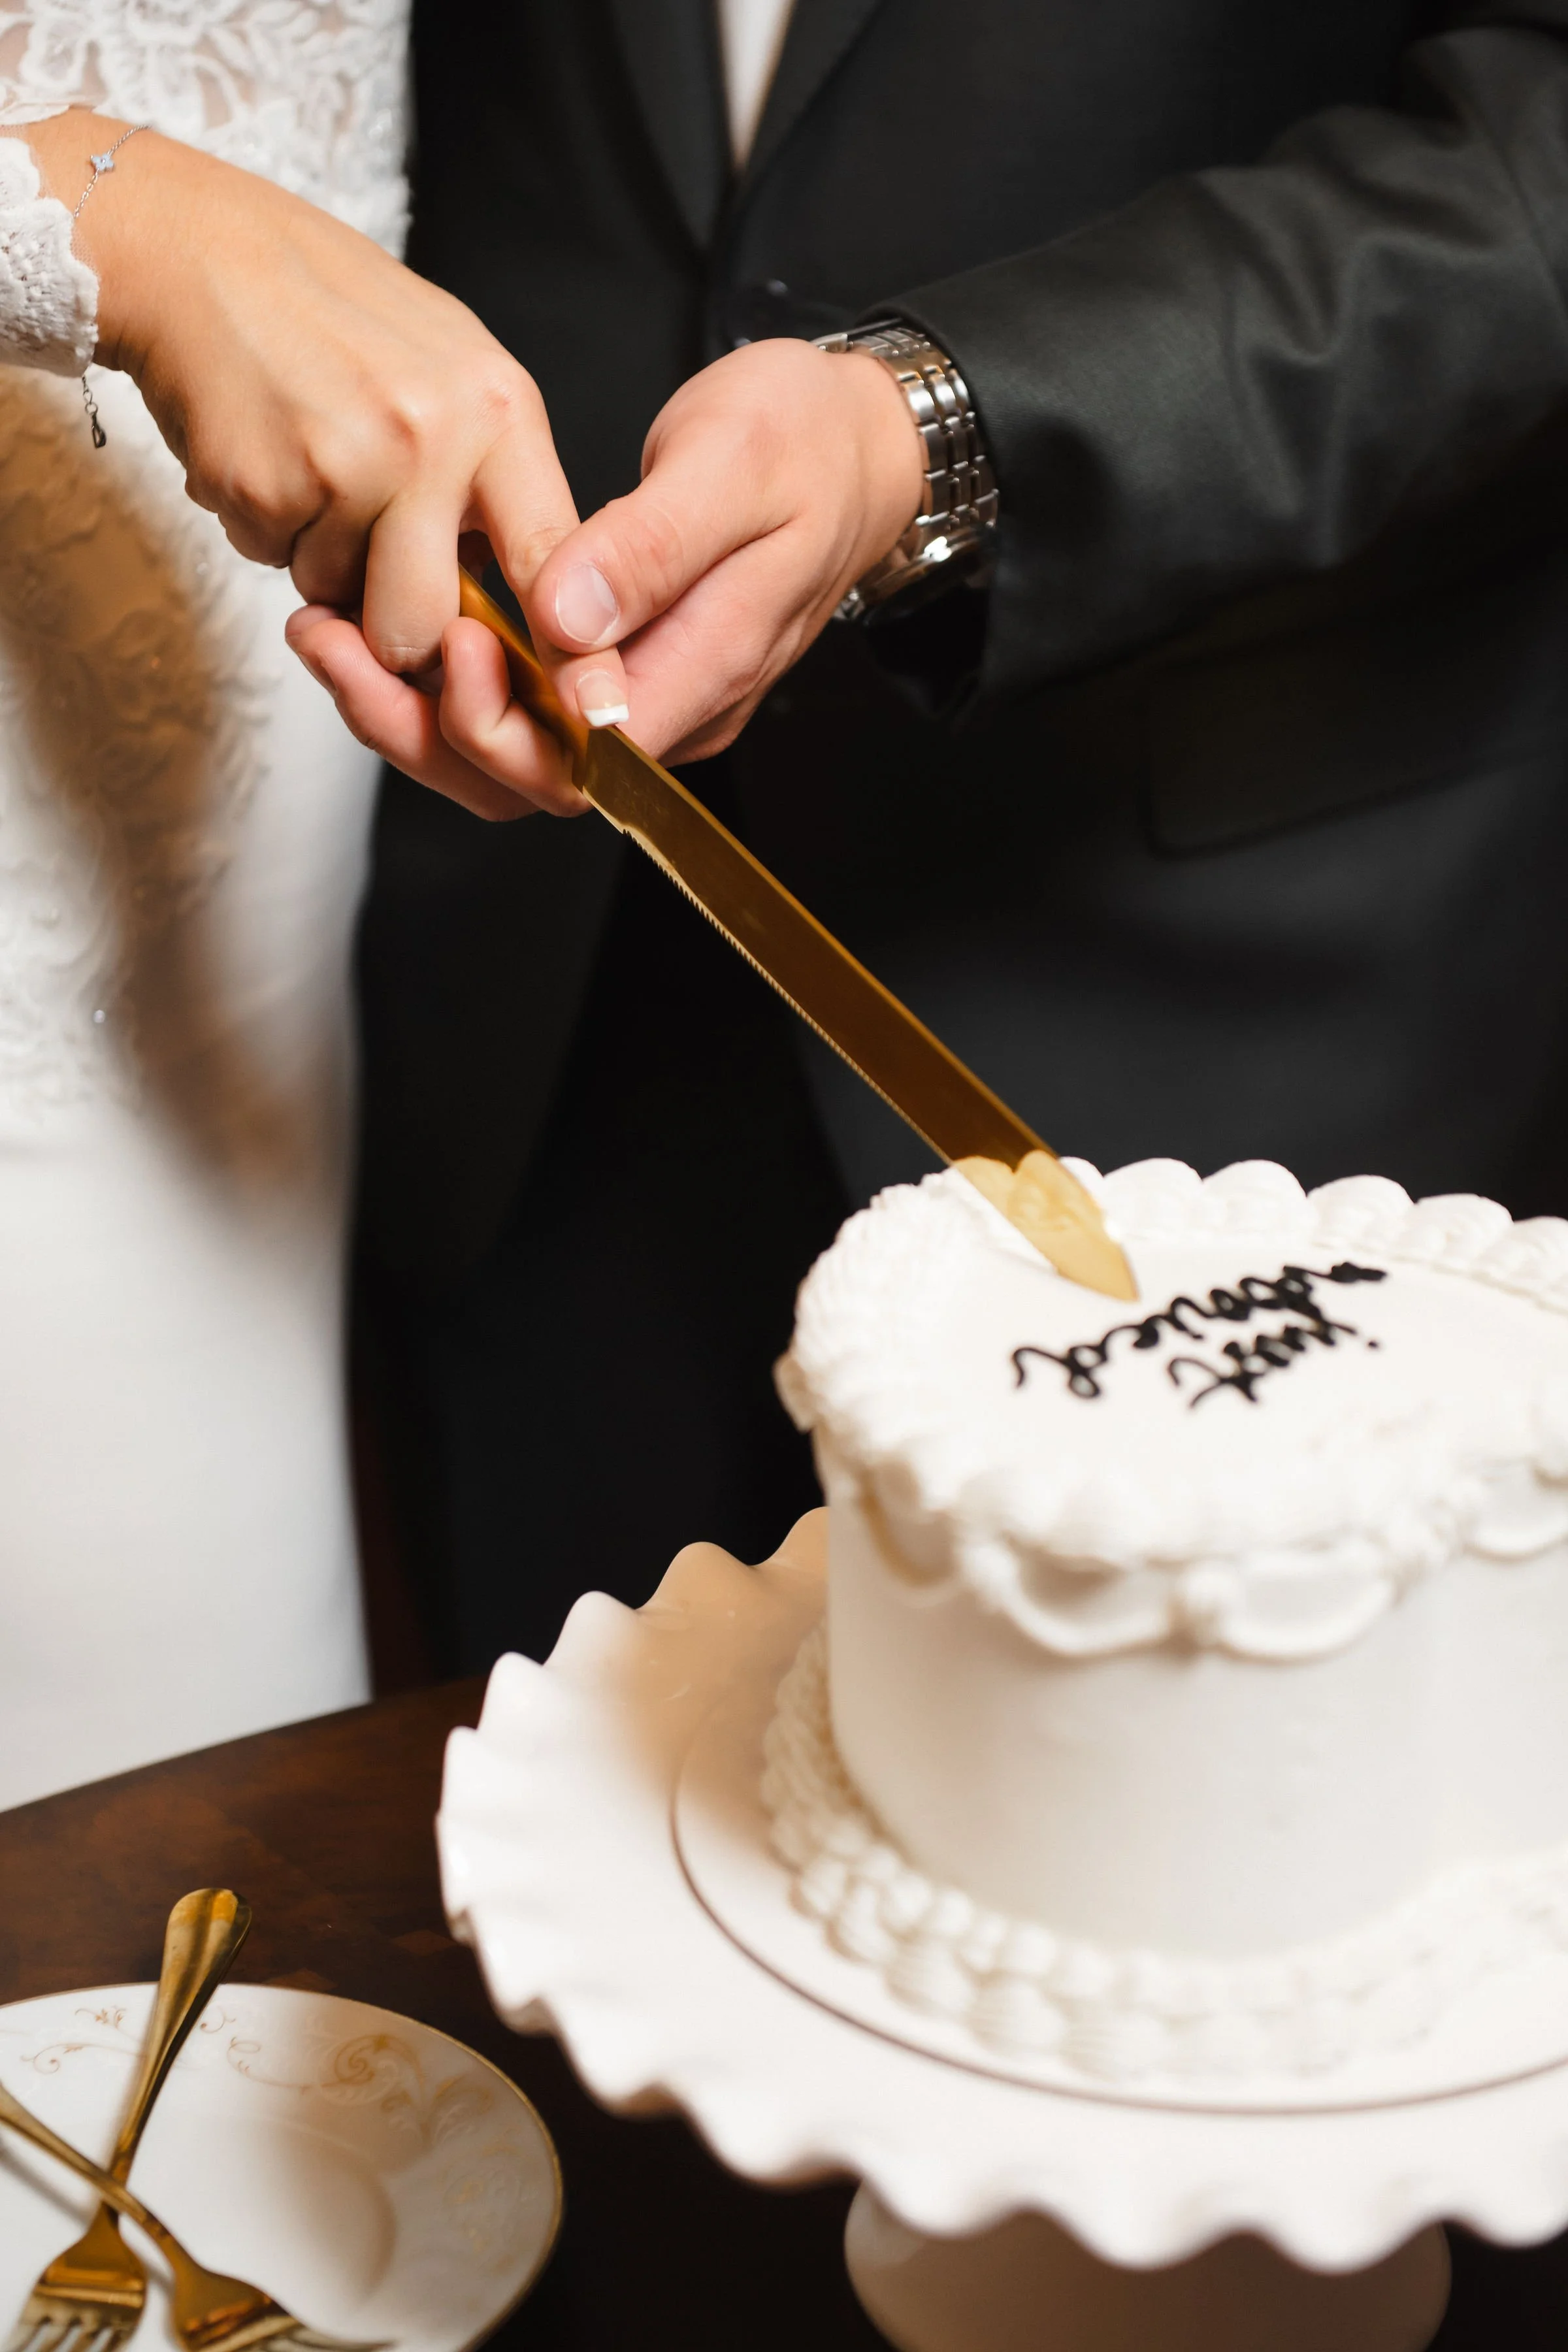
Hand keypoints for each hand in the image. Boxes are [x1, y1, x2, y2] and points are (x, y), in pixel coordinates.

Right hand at [14, 109, 628, 819]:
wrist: (204, 254)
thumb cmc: (339, 324)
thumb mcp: (457, 376)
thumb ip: (499, 486)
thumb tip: (531, 605)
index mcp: (500, 414)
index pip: (555, 563)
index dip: (571, 655)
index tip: (589, 710)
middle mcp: (436, 439)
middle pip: (427, 629)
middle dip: (394, 624)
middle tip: (370, 549)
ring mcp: (349, 462)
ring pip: (348, 609)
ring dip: (328, 574)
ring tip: (319, 482)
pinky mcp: (266, 482)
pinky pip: (277, 565)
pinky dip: (270, 531)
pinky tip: (269, 456)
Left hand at [312, 335, 921, 793]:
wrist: (853, 440)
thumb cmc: (804, 440)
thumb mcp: (732, 464)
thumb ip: (650, 547)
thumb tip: (568, 622)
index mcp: (708, 672)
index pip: (588, 762)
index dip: (501, 724)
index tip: (444, 637)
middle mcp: (674, 708)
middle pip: (535, 781)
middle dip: (425, 731)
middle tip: (337, 641)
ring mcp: (644, 698)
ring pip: (514, 761)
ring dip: (416, 717)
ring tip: (331, 637)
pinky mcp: (614, 671)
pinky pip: (519, 713)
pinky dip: (442, 686)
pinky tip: (383, 627)